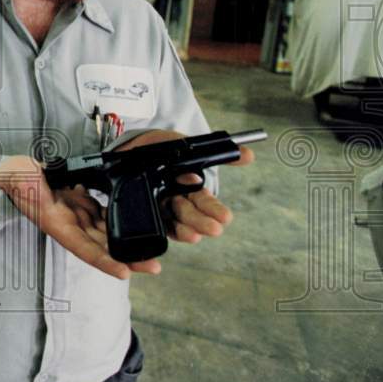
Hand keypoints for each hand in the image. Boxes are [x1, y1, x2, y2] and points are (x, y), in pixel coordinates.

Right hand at [0, 155, 161, 279]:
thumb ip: (28, 183)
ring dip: (129, 243)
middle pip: (103, 247)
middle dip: (127, 258)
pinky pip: (105, 217)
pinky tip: (135, 220)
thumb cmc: (15, 178)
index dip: (104, 262)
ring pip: (108, 234)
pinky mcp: (83, 206)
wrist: (14, 173)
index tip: (124, 273)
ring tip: (153, 250)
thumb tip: (31, 184)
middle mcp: (70, 225)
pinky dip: (120, 221)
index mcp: (57, 224)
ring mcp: (78, 216)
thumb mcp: (19, 178)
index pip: (83, 248)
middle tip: (153, 266)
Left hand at [114, 129, 254, 244]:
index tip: (225, 217)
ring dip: (187, 231)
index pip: (205, 202)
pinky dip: (164, 230)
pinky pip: (155, 224)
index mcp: (190, 187)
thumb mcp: (189, 147)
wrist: (133, 145)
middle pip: (191, 214)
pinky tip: (173, 234)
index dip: (214, 210)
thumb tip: (249, 156)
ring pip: (175, 222)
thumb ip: (217, 153)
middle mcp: (177, 200)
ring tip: (194, 236)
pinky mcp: (145, 211)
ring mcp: (161, 207)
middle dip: (203, 222)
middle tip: (214, 229)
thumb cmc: (162, 147)